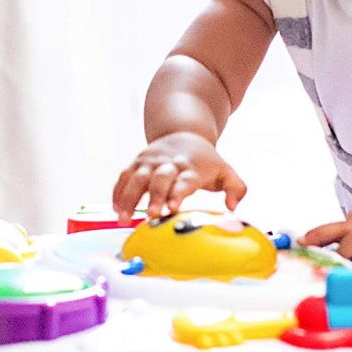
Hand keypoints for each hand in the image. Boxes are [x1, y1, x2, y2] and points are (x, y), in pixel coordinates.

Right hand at [112, 132, 246, 219]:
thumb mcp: (225, 171)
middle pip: (159, 178)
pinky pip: (124, 177)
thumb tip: (232, 206)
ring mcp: (150, 162)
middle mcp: (169, 163)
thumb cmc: (206, 161)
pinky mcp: (137, 162)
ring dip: (128, 198)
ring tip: (123, 218)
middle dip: (154, 196)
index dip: (177, 193)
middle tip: (151, 215)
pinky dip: (118, 192)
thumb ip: (236, 189)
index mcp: (191, 167)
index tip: (172, 208)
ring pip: (136, 177)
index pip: (184, 181)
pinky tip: (115, 209)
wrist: (184, 132)